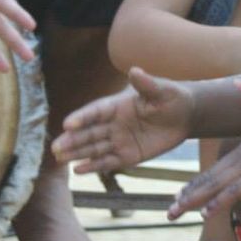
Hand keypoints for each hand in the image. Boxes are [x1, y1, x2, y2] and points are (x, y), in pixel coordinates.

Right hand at [52, 68, 194, 174]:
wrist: (185, 116)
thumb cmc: (171, 98)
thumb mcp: (161, 90)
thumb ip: (146, 84)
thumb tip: (135, 70)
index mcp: (117, 105)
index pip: (95, 112)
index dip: (81, 117)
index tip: (67, 124)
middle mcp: (113, 123)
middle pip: (89, 132)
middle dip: (72, 140)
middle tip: (55, 147)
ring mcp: (119, 140)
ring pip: (94, 148)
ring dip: (77, 153)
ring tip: (59, 158)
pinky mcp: (128, 155)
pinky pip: (108, 162)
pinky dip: (94, 166)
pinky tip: (79, 170)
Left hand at [166, 126, 240, 225]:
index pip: (213, 172)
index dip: (194, 186)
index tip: (178, 197)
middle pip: (207, 179)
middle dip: (186, 196)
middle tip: (168, 210)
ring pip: (214, 185)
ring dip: (192, 201)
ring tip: (175, 212)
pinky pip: (235, 192)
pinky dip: (218, 202)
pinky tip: (205, 212)